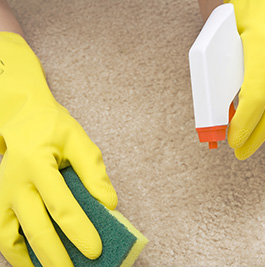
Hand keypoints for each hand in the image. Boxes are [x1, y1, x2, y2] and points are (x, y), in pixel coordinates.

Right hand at [0, 32, 117, 265]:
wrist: (20, 119)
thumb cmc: (53, 129)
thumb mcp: (79, 141)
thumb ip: (94, 172)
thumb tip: (108, 204)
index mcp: (38, 164)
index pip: (61, 206)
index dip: (80, 231)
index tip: (96, 250)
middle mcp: (16, 183)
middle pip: (36, 228)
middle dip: (57, 256)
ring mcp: (3, 195)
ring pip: (13, 237)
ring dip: (34, 260)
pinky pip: (3, 235)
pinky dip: (17, 254)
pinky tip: (34, 264)